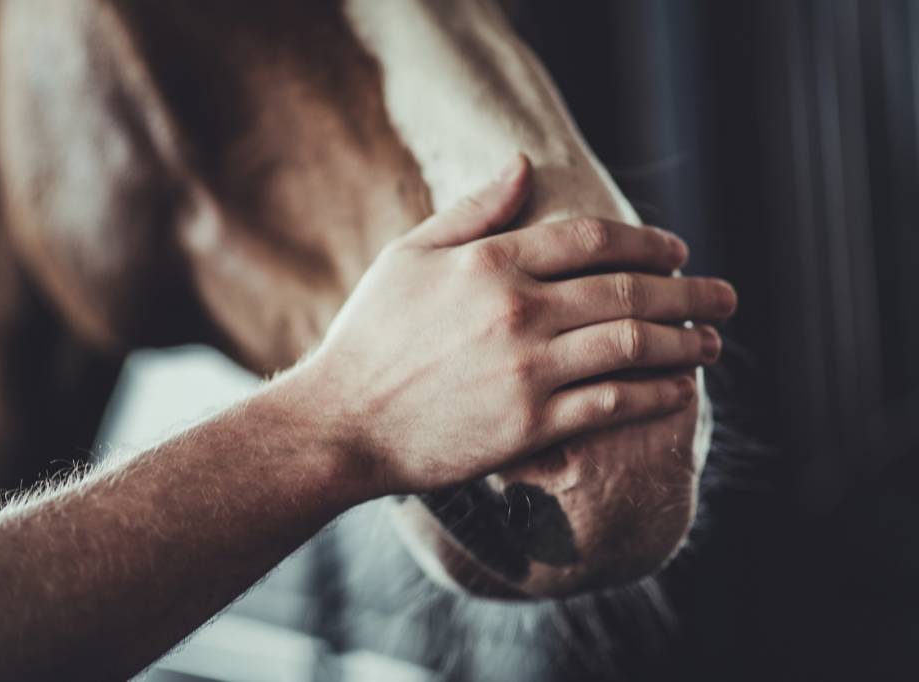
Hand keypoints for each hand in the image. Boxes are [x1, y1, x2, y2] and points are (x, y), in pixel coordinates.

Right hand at [297, 154, 735, 494]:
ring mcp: (526, 370)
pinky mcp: (529, 427)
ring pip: (631, 346)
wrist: (342, 422)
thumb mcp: (408, 256)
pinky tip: (679, 390)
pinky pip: (611, 404)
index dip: (645, 240)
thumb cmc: (370, 337)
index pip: (590, 239)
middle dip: (688, 290)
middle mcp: (516, 310)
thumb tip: (523, 166)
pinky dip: (654, 394)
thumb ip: (471, 211)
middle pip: (627, 289)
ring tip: (712, 341)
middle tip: (725, 295)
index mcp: (489, 263)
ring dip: (684, 341)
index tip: (677, 249)